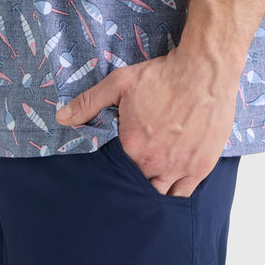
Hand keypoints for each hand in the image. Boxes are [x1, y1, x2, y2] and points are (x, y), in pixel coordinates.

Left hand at [54, 47, 236, 196]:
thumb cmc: (162, 75)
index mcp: (132, 147)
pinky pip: (183, 194)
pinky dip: (175, 192)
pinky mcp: (200, 167)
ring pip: (160, 194)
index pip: (116, 174)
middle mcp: (154, 163)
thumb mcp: (120, 82)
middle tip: (133, 170)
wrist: (203, 70)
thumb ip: (89, 103)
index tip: (115, 165)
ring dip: (153, 189)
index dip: (114, 171)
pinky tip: (170, 184)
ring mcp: (179, 167)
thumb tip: (61, 118)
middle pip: (137, 187)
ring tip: (149, 177)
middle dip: (132, 183)